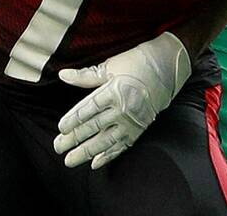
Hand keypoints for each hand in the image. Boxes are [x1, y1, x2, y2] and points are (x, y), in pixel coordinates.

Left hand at [53, 32, 190, 169]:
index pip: (89, 109)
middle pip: (94, 127)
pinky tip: (95, 163)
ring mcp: (132, 121)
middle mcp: (123, 109)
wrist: (168, 68)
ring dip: (87, 152)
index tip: (61, 129)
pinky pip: (122, 146)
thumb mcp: (111, 65)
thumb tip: (63, 76)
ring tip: (71, 160)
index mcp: (114, 90)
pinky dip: (108, 155)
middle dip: (74, 139)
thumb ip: (86, 75)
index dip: (73, 120)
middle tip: (58, 148)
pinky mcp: (139, 128)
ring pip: (106, 141)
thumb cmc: (137, 62)